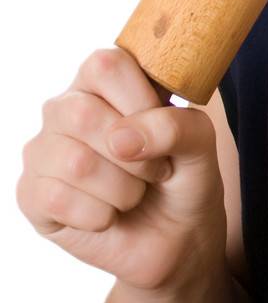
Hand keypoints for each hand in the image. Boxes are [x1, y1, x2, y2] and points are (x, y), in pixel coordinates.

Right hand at [15, 46, 227, 293]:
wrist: (177, 236)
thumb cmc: (184, 177)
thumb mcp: (200, 143)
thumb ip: (176, 126)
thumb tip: (122, 139)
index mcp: (104, 80)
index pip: (106, 66)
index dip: (140, 101)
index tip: (163, 129)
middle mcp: (65, 108)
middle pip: (82, 114)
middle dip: (135, 156)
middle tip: (155, 171)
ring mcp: (43, 151)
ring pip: (74, 163)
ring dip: (123, 190)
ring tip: (134, 194)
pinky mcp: (31, 194)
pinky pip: (57, 199)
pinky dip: (100, 216)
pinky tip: (109, 215)